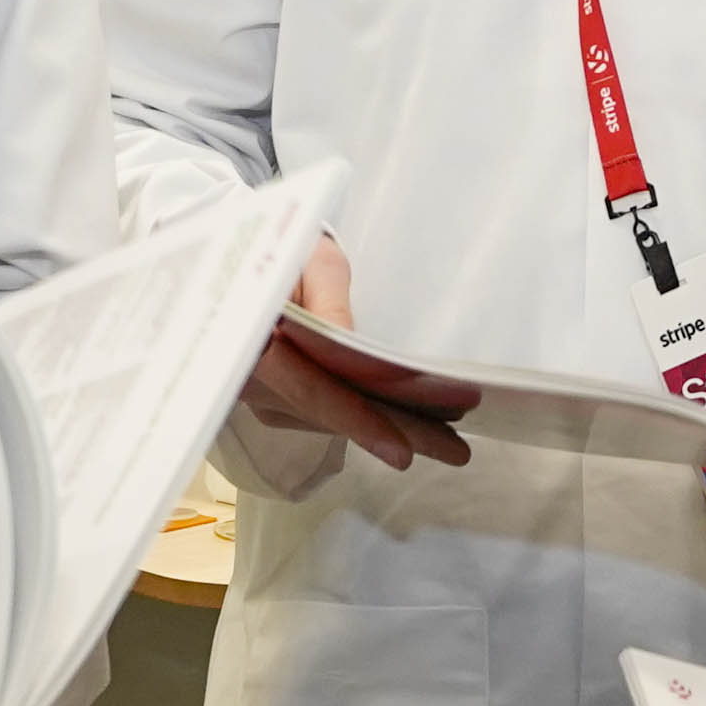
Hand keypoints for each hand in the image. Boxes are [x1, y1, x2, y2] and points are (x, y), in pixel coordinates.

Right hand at [236, 234, 474, 470]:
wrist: (252, 261)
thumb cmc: (286, 253)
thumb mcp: (310, 261)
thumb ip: (328, 301)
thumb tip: (346, 340)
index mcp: (253, 341)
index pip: (312, 391)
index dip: (358, 421)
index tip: (401, 449)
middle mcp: (250, 381)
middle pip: (331, 416)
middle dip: (396, 434)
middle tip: (454, 451)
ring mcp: (260, 397)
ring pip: (330, 422)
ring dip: (387, 430)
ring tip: (445, 441)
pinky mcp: (274, 402)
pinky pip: (323, 416)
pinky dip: (365, 420)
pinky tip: (408, 423)